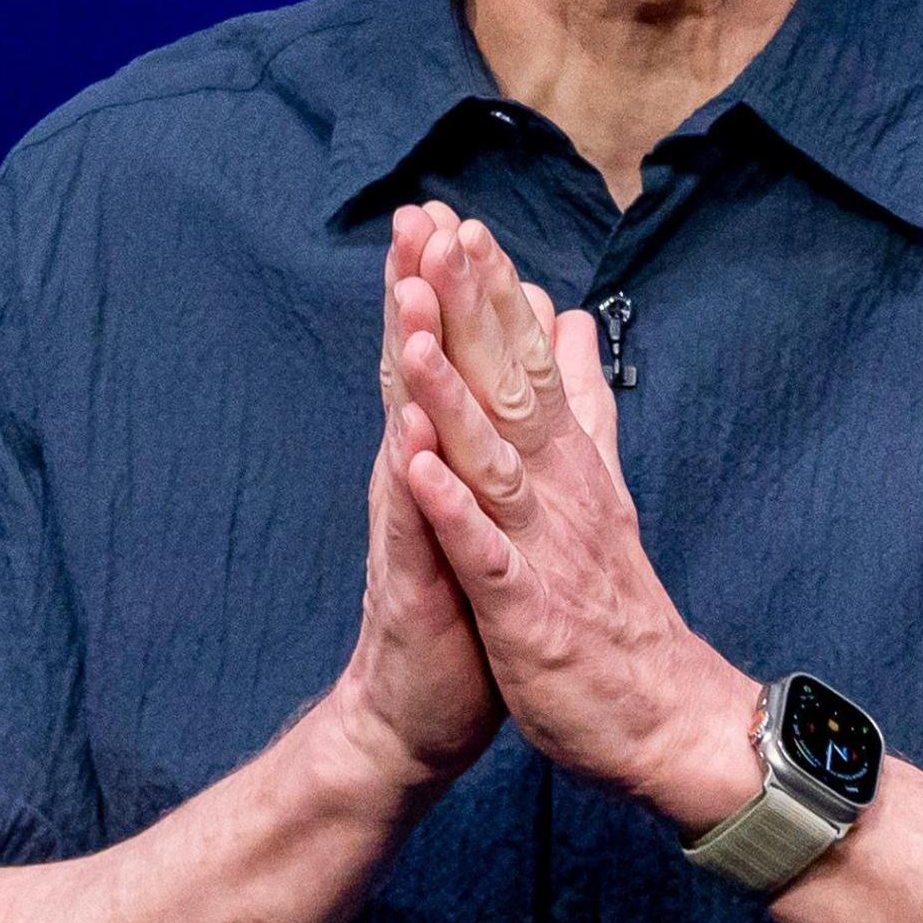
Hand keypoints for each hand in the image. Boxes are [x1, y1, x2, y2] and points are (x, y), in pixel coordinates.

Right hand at [319, 203, 506, 797]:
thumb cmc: (461, 606)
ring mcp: (410, 528)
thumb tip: (517, 369)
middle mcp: (417, 478)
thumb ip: (494, 435)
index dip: (452, 285)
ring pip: (406, 432)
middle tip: (416, 214)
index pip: (447, 355)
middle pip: (416, 371)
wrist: (417, 714)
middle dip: (418, 292)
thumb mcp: (486, 510)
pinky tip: (405, 441)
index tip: (454, 208)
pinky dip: (413, 483)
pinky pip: (414, 529)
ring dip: (407, 367)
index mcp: (445, 456)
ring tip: (408, 297)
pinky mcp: (415, 585)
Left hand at [386, 211, 763, 832]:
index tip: (463, 223)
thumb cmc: (619, 612)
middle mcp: (561, 493)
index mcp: (570, 468)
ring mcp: (545, 549)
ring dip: (454, 393)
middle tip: (444, 233)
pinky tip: (417, 463)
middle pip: (512, 387)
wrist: (666, 718)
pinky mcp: (530, 611)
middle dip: (475, 312)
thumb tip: (568, 326)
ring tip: (417, 327)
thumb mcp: (601, 493)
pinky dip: (452, 507)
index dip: (494, 297)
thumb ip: (584, 406)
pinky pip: (485, 552)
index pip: (529, 366)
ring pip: (494, 457)